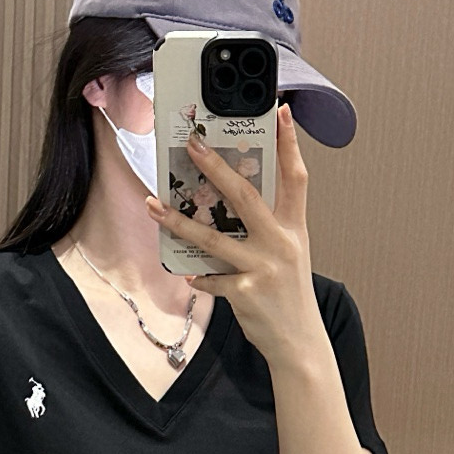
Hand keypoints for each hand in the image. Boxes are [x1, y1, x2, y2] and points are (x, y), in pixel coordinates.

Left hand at [144, 104, 323, 366]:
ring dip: (179, 221)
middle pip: (245, 196)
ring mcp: (263, 267)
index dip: (289, 144)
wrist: (299, 342)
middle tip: (192, 145)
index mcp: (294, 228)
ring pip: (214, 237)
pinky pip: (212, 279)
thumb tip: (232, 199)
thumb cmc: (289, 294)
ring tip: (154, 205)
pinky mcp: (246, 292)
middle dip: (216, 168)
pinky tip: (188, 274)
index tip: (280, 111)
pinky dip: (199, 277)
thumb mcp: (290, 253)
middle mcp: (280, 243)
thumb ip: (269, 226)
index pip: (295, 177)